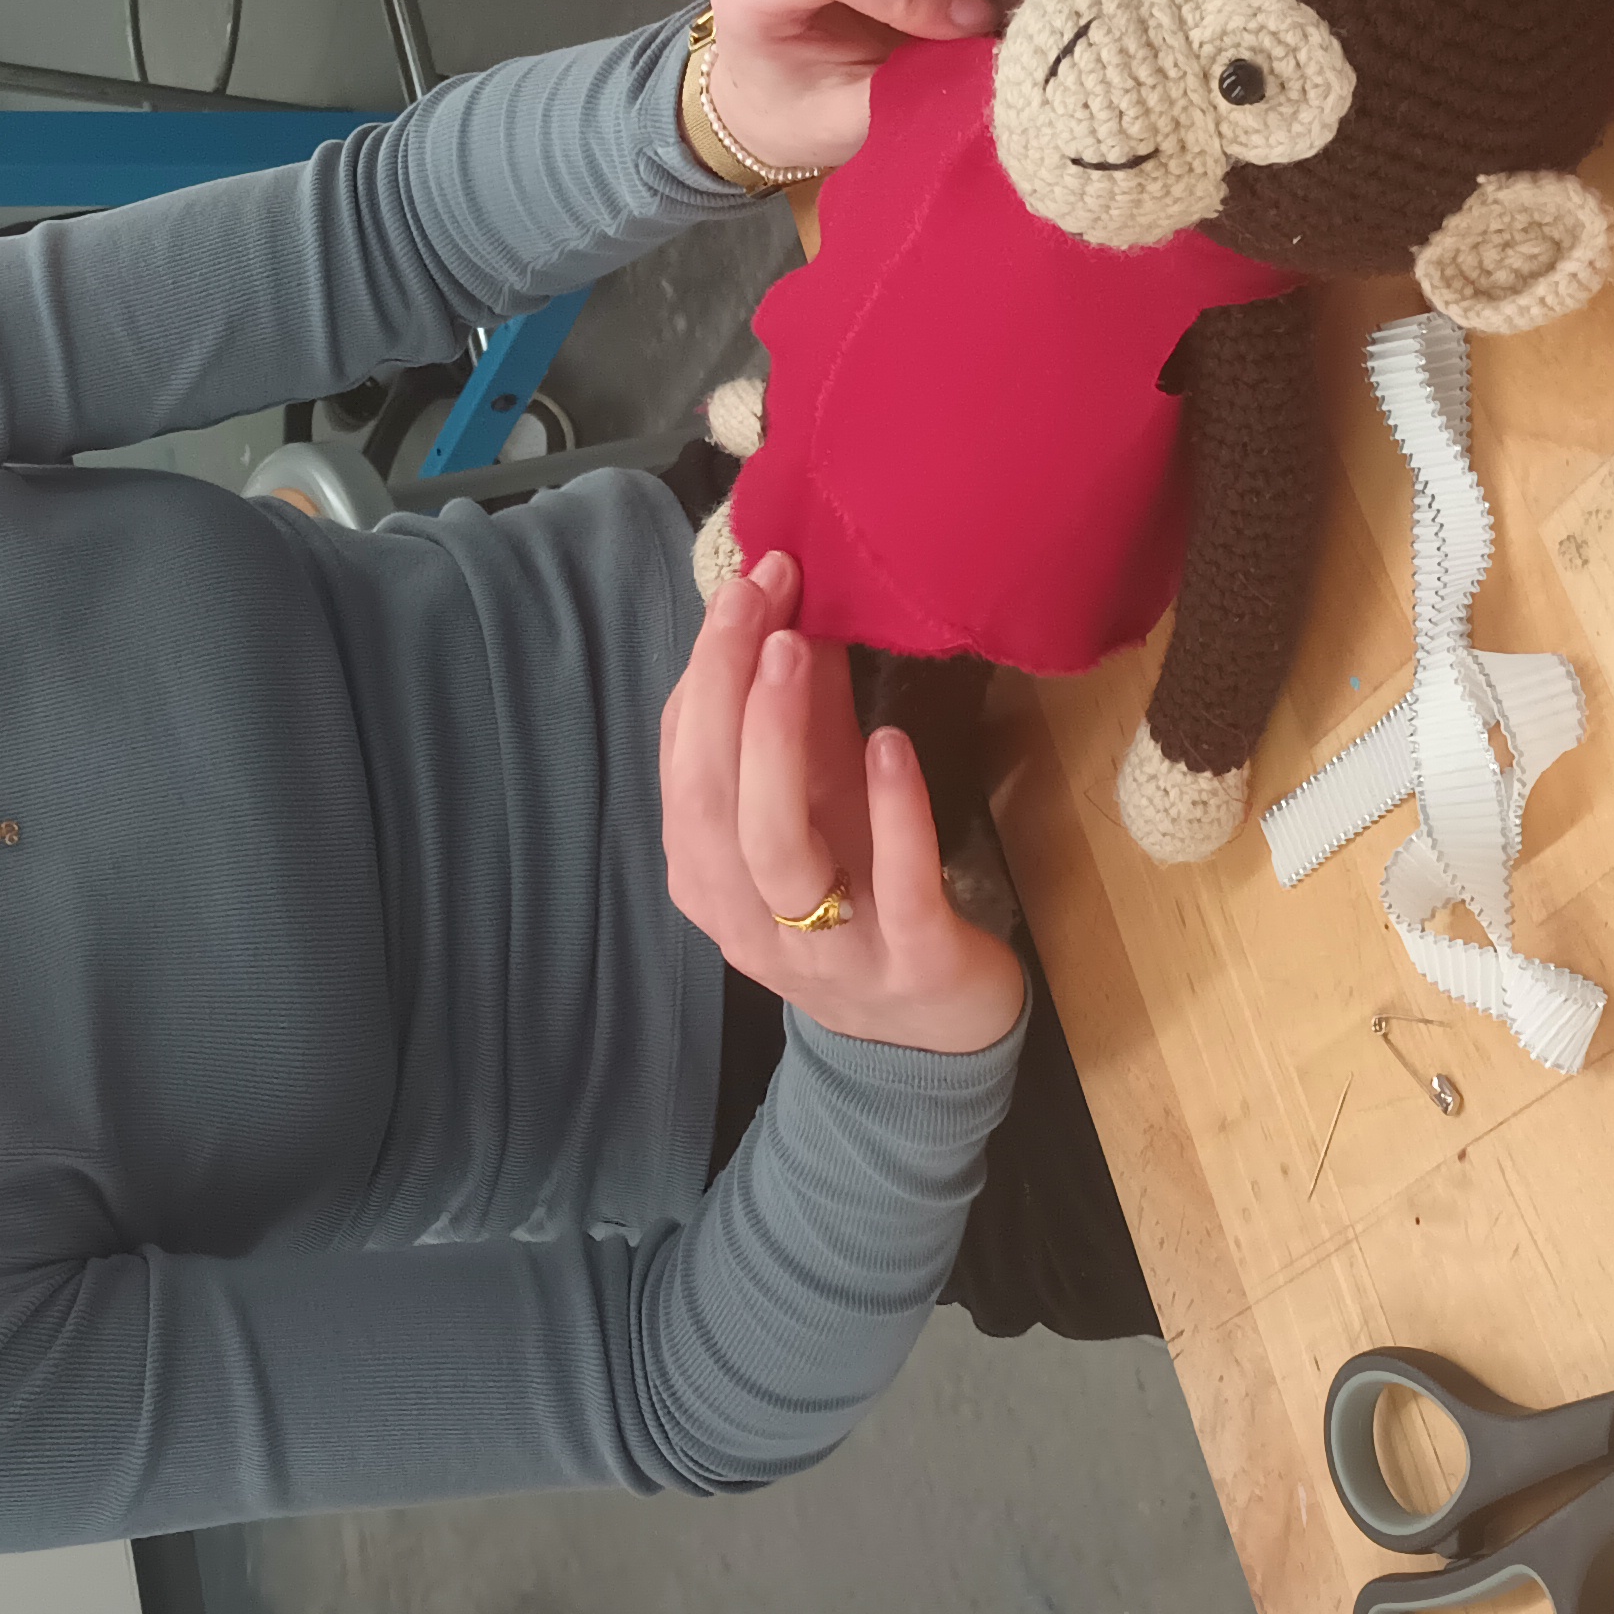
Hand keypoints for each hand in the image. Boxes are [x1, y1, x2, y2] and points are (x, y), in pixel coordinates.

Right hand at [657, 552, 1028, 1058]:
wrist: (931, 1032)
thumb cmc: (861, 894)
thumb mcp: (817, 799)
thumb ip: (796, 715)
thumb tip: (787, 600)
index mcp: (708, 874)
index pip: (682, 766)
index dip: (705, 671)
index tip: (743, 581)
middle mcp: (747, 919)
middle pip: (708, 803)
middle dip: (724, 689)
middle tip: (756, 596)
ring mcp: (826, 950)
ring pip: (774, 850)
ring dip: (775, 742)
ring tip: (798, 649)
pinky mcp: (910, 965)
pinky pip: (891, 889)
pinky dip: (890, 814)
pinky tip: (890, 744)